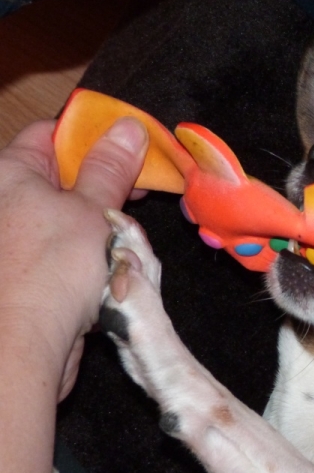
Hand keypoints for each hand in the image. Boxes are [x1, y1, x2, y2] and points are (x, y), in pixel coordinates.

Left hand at [0, 117, 147, 399]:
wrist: (22, 345)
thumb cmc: (50, 270)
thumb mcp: (93, 209)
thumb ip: (111, 168)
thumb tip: (129, 127)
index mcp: (8, 173)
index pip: (52, 136)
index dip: (94, 137)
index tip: (132, 147)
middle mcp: (5, 203)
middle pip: (63, 177)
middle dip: (106, 186)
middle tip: (140, 193)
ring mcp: (17, 240)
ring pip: (72, 218)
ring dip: (105, 226)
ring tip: (127, 239)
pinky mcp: (29, 274)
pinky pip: (70, 252)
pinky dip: (94, 255)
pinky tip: (112, 267)